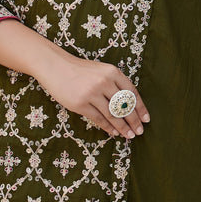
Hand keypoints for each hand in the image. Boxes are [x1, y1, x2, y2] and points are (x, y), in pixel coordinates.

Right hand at [0, 20, 148, 138]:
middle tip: (139, 131)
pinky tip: (113, 132)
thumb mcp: (101, 71)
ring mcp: (92, 93)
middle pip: (124, 106)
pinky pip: (99, 119)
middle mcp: (104, 82)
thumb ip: (114, 84)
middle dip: (134, 121)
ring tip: (129, 135)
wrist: (55, 66)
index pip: (132, 93)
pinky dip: (108, 127)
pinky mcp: (80, 104)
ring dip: (122, 127)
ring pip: (113, 115)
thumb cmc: (79, 70)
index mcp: (112, 72)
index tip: (146, 119)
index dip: (140, 108)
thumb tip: (129, 106)